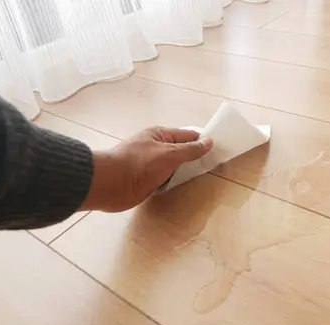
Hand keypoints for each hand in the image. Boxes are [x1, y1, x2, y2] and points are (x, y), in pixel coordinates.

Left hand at [80, 127, 212, 211]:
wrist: (110, 185)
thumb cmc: (139, 164)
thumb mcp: (169, 154)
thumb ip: (190, 150)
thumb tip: (209, 141)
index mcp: (160, 134)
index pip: (188, 135)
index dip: (203, 142)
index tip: (219, 151)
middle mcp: (155, 147)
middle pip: (181, 151)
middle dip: (195, 158)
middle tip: (215, 166)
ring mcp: (150, 164)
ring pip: (173, 167)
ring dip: (184, 171)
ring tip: (202, 177)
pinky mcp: (145, 180)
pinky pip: (165, 179)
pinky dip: (173, 182)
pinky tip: (183, 186)